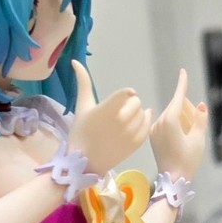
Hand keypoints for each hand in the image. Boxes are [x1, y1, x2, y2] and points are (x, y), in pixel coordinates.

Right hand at [68, 60, 152, 175]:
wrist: (85, 161)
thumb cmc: (81, 132)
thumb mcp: (82, 105)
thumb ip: (83, 82)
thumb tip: (75, 61)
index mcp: (107, 110)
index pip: (127, 94)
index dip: (126, 94)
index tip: (123, 97)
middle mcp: (120, 122)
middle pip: (136, 102)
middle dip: (129, 104)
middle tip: (119, 112)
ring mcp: (129, 134)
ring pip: (143, 113)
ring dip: (136, 114)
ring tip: (125, 120)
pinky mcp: (135, 144)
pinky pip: (146, 126)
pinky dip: (143, 123)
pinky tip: (134, 124)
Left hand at [150, 69, 208, 181]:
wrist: (173, 179)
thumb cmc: (188, 160)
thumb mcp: (199, 138)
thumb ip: (201, 119)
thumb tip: (201, 105)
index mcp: (170, 120)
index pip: (178, 97)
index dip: (182, 84)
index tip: (182, 71)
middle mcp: (159, 122)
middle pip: (176, 107)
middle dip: (187, 110)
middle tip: (195, 127)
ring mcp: (154, 129)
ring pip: (170, 115)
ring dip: (180, 119)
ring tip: (187, 136)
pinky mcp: (152, 136)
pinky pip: (164, 124)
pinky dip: (173, 125)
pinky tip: (179, 138)